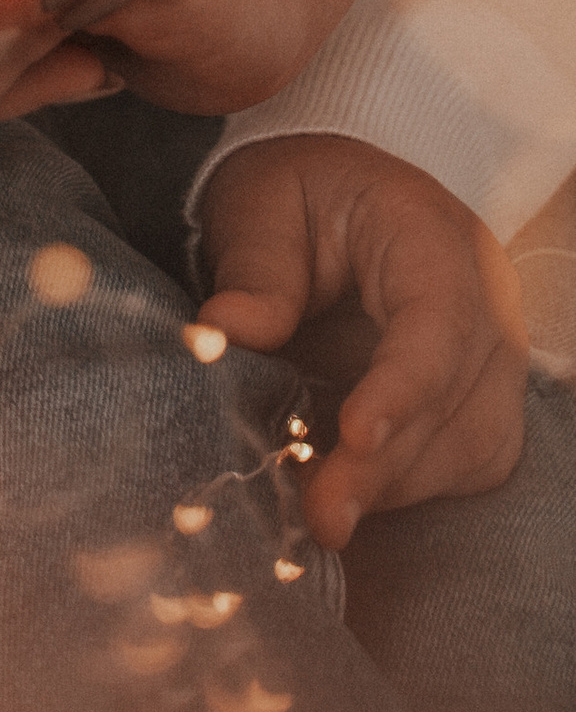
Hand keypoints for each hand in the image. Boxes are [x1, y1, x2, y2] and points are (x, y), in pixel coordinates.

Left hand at [196, 134, 528, 549]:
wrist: (325, 197)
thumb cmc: (293, 195)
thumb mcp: (260, 207)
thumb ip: (254, 270)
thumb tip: (222, 331)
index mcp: (432, 236)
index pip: (439, 319)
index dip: (403, 386)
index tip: (355, 437)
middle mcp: (483, 299)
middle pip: (457, 397)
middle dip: (388, 465)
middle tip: (319, 516)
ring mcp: (489, 353)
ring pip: (472, 444)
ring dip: (397, 487)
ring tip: (320, 511)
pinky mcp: (478, 399)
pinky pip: (466, 462)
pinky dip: (409, 488)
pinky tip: (348, 494)